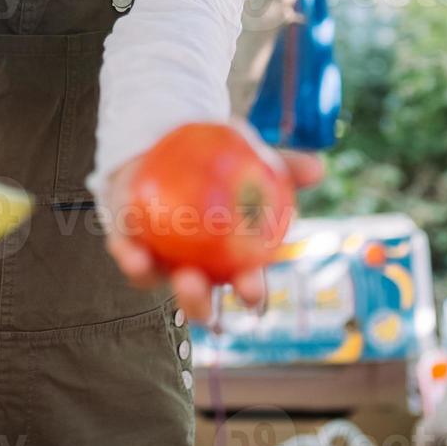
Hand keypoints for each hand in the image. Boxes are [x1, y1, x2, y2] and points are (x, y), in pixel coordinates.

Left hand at [99, 123, 324, 326]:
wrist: (169, 142)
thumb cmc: (219, 160)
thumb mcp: (250, 155)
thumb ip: (282, 165)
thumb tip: (319, 168)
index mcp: (229, 257)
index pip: (244, 283)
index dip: (250, 293)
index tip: (251, 292)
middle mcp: (194, 265)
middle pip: (198, 299)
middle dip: (197, 303)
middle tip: (196, 284)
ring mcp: (159, 256)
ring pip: (157, 280)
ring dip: (155, 278)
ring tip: (157, 268)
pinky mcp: (129, 241)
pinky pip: (127, 253)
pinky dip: (128, 254)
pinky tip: (129, 249)